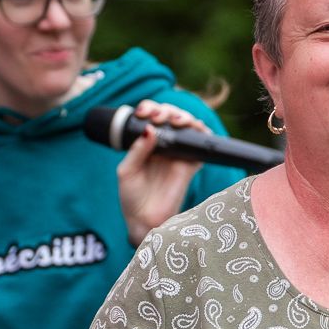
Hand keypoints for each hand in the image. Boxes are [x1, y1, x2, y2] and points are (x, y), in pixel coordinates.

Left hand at [117, 98, 211, 242]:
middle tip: (158, 117)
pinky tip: (192, 128)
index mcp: (146, 143)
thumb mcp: (127, 169)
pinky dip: (201, 131)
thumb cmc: (131, 196)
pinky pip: (201, 144)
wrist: (144, 219)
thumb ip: (138, 149)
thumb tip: (150, 128)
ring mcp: (179, 154)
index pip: (151, 117)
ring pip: (187, 126)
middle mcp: (164, 145)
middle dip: (166, 110)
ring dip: (184, 117)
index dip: (150, 108)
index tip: (143, 112)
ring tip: (175, 121)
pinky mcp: (191, 164)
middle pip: (170, 116)